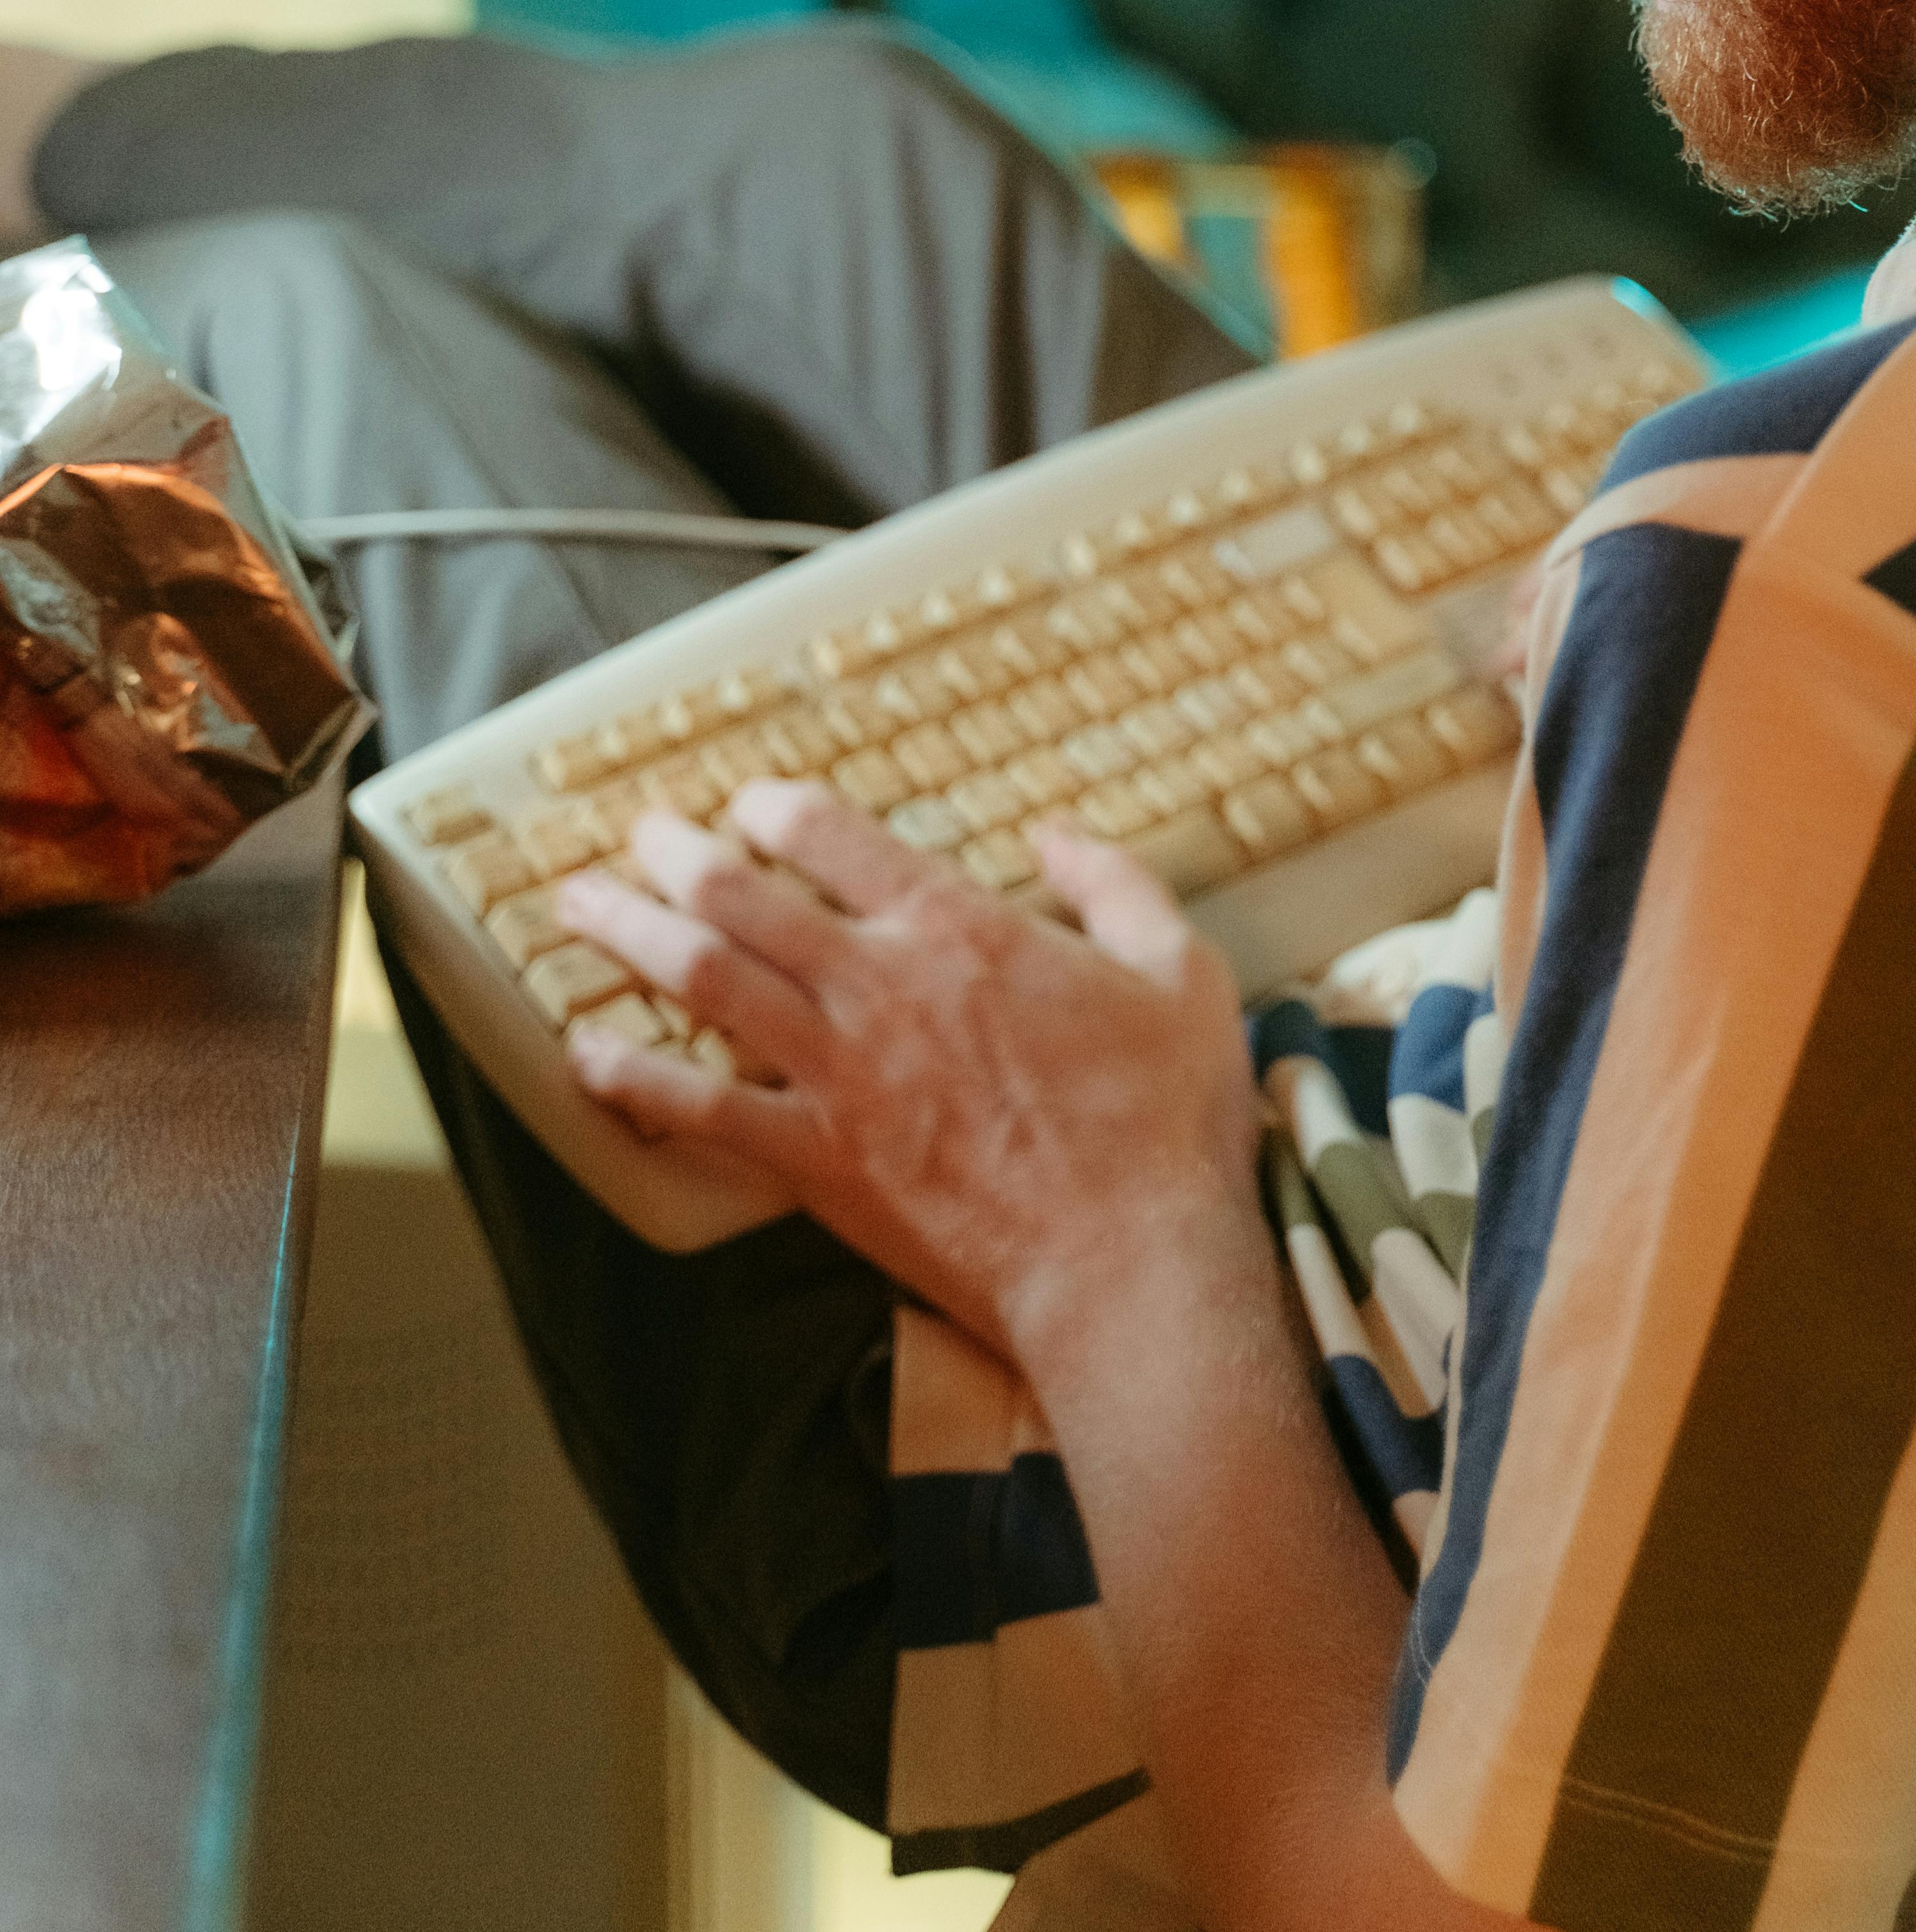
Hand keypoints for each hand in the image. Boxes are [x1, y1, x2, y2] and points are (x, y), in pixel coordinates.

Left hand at [556, 790, 1265, 1367]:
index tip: (752, 806)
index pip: (837, 839)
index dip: (778, 810)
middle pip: (745, 898)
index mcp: (962, 929)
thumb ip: (1116, 884)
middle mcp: (881, 988)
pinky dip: (637, 1081)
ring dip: (631, 935)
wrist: (1128, 1266)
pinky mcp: (821, 1164)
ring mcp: (840, 1077)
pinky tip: (587, 1058)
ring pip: (706, 982)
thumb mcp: (1179, 971)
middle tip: (640, 834)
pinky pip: (704, 1114)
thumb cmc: (1163, 1125)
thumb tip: (1057, 837)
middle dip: (676, 854)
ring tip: (579, 905)